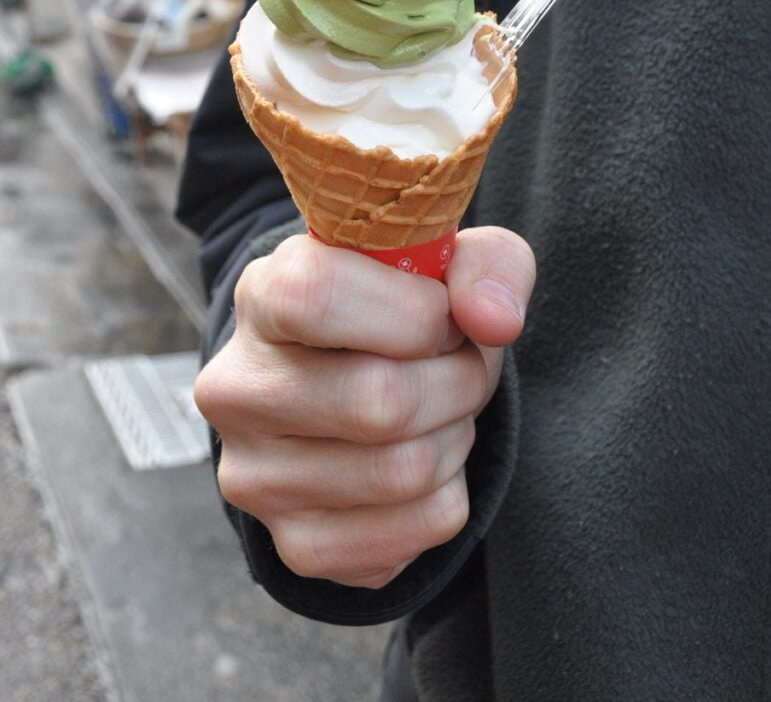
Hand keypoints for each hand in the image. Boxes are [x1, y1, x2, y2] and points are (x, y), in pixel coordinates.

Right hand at [194, 226, 535, 588]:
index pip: (314, 297)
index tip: (441, 316)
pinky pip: (423, 528)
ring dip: (456, 436)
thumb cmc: (404, 311)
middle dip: (458, 380)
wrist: (359, 382)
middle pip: (379, 402)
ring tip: (440, 409)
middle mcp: (238, 390)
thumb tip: (495, 322)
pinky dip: (451, 492)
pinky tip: (423, 456)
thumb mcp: (450, 263)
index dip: (411, 310)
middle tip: (459, 365)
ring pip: (406, 472)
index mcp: (261, 296)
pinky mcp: (298, 544)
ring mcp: (257, 477)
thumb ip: (487, 266)